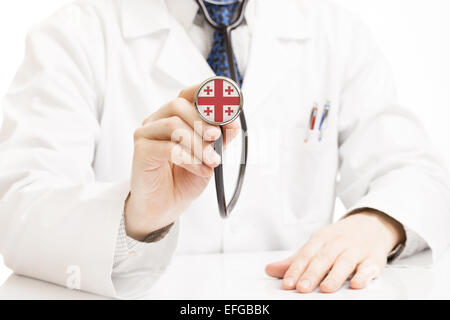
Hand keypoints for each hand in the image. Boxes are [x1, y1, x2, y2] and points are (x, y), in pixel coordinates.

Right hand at [125, 85, 238, 239]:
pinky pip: (168, 148)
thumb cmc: (184, 178)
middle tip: (216, 138)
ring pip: (173, 125)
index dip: (205, 92)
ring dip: (198, 143)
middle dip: (202, 121)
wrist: (165, 206)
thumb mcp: (210, 156)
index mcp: (174, 116)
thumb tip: (233, 123)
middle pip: (178, 105)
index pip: (187, 94)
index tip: (225, 102)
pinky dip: (189, 158)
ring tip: (212, 161)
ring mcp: (146, 134)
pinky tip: (199, 169)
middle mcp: (157, 121)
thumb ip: (220, 139)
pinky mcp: (141, 152)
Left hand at [265, 210, 405, 292]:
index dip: (296, 269)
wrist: (371, 224)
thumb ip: (294, 260)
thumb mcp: (316, 245)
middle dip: (312, 274)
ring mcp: (356, 250)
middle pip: (323, 258)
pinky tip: (356, 284)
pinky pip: (368, 267)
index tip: (287, 283)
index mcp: (321, 239)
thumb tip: (270, 270)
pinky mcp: (373, 259)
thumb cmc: (339, 239)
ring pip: (344, 263)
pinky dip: (363, 275)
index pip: (306, 254)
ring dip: (335, 276)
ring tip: (325, 289)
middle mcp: (338, 243)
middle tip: (302, 288)